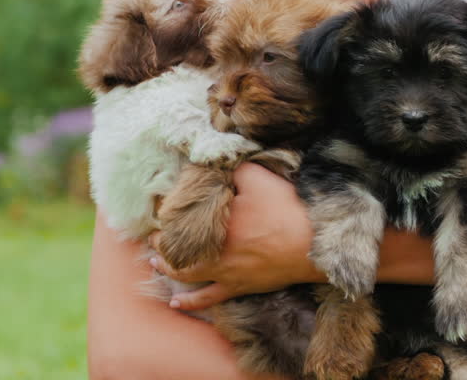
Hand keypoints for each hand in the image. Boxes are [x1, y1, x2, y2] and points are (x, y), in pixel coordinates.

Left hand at [149, 162, 315, 309]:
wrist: (312, 243)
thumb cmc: (286, 210)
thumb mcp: (260, 179)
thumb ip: (236, 170)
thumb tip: (221, 163)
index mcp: (214, 221)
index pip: (181, 216)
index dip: (168, 211)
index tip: (160, 206)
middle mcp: (212, 249)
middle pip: (177, 246)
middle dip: (163, 240)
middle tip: (154, 235)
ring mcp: (224, 271)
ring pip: (186, 273)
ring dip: (168, 268)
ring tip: (156, 263)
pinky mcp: (238, 286)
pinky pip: (208, 298)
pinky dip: (190, 301)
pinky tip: (176, 302)